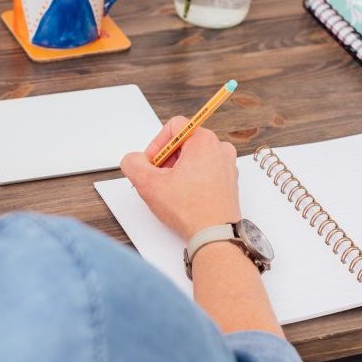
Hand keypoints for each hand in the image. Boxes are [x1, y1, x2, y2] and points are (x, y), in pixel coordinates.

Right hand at [120, 116, 240, 240]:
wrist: (215, 235)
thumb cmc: (191, 210)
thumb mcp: (148, 183)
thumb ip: (133, 164)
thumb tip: (134, 160)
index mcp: (204, 141)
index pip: (174, 127)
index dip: (156, 144)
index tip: (151, 163)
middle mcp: (220, 149)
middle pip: (184, 143)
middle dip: (166, 159)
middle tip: (158, 179)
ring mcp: (227, 166)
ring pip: (194, 159)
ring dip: (178, 171)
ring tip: (170, 191)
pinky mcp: (228, 183)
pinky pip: (205, 172)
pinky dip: (191, 181)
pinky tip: (183, 198)